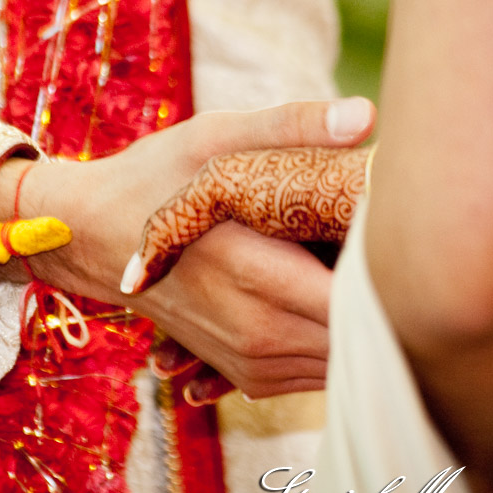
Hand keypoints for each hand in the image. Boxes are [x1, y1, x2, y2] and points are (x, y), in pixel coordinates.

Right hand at [0, 97, 374, 399]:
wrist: (88, 238)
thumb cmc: (154, 177)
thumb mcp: (216, 139)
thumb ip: (294, 128)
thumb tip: (367, 116)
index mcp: (259, 272)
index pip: (362, 298)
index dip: (396, 268)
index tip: (404, 227)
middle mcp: (258, 332)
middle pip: (365, 335)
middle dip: (389, 295)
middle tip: (398, 243)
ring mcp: (252, 362)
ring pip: (346, 361)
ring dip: (366, 323)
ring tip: (366, 267)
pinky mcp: (248, 375)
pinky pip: (318, 374)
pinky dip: (337, 341)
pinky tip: (334, 299)